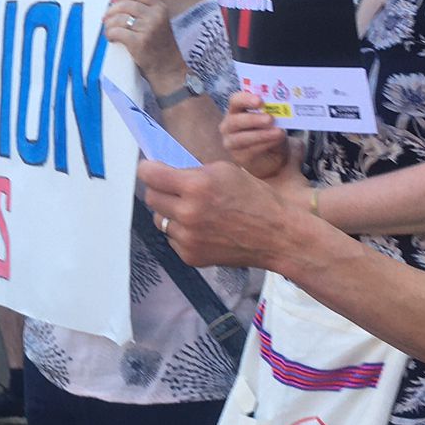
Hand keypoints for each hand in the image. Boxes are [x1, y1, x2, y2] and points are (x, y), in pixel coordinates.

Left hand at [103, 0, 184, 83]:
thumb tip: (119, 4)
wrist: (168, 69)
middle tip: (105, 18)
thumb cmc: (160, 47)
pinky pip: (116, 32)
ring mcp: (148, 29)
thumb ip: (145, 12)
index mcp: (161, 8)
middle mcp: (156, 16)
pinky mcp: (139, 42)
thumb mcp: (159, 23)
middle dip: (111, 11)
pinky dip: (110, 34)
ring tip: (109, 30)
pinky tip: (111, 38)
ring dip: (109, 24)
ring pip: (119, 19)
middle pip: (125, 5)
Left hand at [137, 157, 291, 270]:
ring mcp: (187, 237)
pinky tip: (203, 228)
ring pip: (160, 219)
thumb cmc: (255, 198)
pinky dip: (182, 232)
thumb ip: (192, 171)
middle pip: (151, 197)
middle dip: (160, 190)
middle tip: (175, 189)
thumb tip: (165, 172)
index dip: (148, 169)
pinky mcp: (190, 255)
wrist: (276, 235)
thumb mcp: (224, 171)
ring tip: (194, 211)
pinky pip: (173, 238)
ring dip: (171, 212)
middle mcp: (187, 213)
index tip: (150, 169)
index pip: (150, 175)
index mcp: (196, 186)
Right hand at [222, 89, 289, 178]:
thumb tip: (283, 108)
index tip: (260, 101)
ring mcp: (231, 142)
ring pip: (242, 138)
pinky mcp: (239, 156)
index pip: (235, 101)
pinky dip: (265, 144)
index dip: (246, 99)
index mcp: (236, 110)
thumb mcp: (272, 118)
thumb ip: (273, 112)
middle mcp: (229, 125)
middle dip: (253, 119)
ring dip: (261, 134)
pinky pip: (251, 150)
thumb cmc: (269, 130)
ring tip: (278, 132)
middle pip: (235, 120)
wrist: (272, 154)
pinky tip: (276, 141)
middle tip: (270, 119)